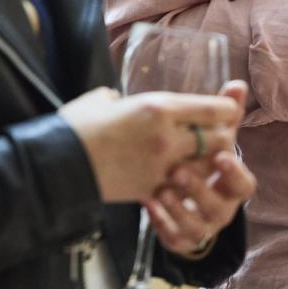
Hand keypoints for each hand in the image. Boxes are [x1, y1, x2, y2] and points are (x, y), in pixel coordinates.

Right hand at [59, 81, 243, 205]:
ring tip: (204, 155)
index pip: (213, 109)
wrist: (59, 164)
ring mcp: (162, 167)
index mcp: (158, 107)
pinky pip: (184, 187)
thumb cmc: (77, 124)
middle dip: (224, 136)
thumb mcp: (105, 98)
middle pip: (219, 140)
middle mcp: (167, 138)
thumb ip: (124, 99)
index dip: (228, 108)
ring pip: (207, 167)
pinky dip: (188, 182)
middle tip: (219, 133)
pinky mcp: (152, 190)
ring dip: (210, 161)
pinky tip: (183, 175)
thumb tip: (124, 102)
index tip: (228, 106)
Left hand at [145, 81, 255, 257]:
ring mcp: (202, 225)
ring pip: (198, 228)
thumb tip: (238, 83)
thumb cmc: (197, 157)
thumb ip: (223, 113)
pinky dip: (163, 223)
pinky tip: (148, 202)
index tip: (220, 157)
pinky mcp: (181, 237)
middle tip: (178, 172)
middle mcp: (221, 208)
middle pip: (222, 209)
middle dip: (201, 191)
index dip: (235, 173)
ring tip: (161, 189)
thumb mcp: (208, 134)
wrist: (175, 187)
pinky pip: (176, 238)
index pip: (245, 185)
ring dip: (181, 208)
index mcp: (231, 184)